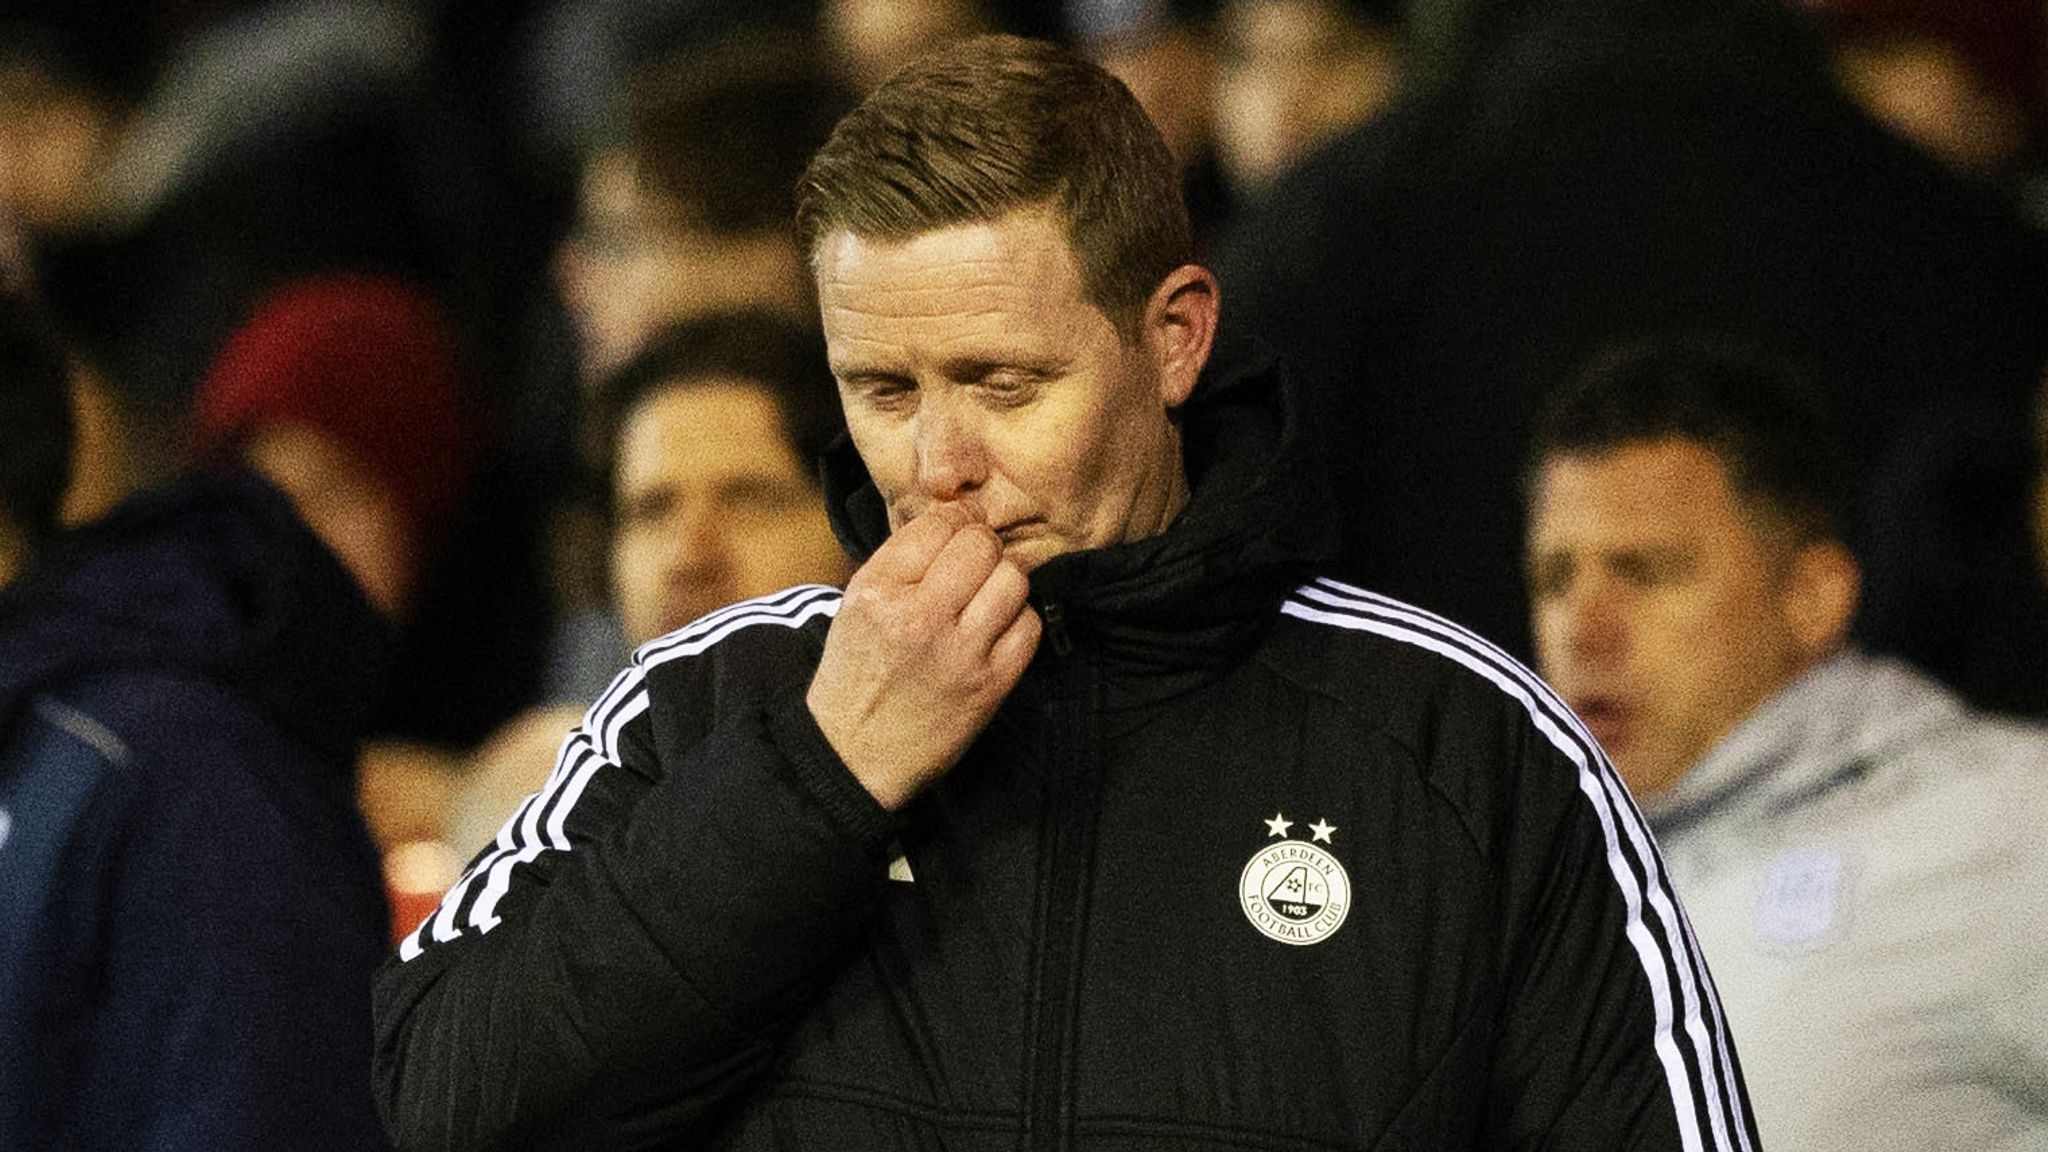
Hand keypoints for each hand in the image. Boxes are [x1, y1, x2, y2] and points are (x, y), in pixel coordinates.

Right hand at [807, 502, 1040, 809]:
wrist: (853, 757)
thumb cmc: (856, 676)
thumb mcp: (856, 607)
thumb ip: (901, 563)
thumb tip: (956, 523)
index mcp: (877, 590)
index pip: (938, 524)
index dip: (953, 526)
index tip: (953, 542)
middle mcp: (918, 616)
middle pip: (981, 545)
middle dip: (982, 550)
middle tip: (973, 571)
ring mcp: (958, 652)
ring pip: (1013, 579)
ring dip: (1004, 584)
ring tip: (985, 601)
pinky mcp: (989, 686)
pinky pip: (1030, 626)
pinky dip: (1019, 623)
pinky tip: (996, 633)